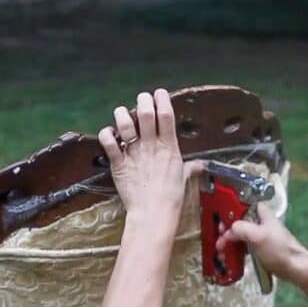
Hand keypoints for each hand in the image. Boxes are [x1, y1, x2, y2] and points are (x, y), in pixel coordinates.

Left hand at [98, 90, 200, 222]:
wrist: (154, 213)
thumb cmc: (171, 197)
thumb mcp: (183, 178)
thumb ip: (191, 168)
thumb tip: (201, 165)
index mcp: (169, 147)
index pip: (167, 115)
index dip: (162, 100)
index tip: (159, 93)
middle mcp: (151, 146)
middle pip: (146, 113)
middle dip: (143, 101)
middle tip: (142, 99)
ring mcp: (134, 154)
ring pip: (125, 123)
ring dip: (122, 114)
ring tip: (123, 113)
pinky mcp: (118, 163)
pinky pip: (108, 142)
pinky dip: (106, 134)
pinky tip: (109, 133)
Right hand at [215, 203, 307, 283]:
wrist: (295, 268)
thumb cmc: (280, 250)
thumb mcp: (257, 236)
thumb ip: (240, 228)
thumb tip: (228, 230)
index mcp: (261, 213)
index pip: (239, 205)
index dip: (227, 213)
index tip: (220, 224)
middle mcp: (259, 221)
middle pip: (236, 221)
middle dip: (225, 232)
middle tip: (219, 242)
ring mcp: (260, 235)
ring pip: (238, 235)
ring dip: (228, 244)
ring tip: (222, 254)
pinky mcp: (260, 247)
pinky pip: (243, 246)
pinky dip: (235, 251)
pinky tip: (231, 259)